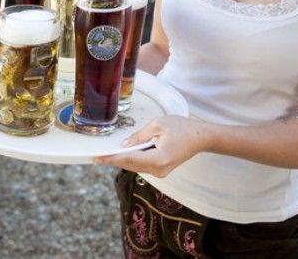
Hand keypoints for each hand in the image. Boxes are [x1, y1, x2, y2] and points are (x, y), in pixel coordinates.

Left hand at [93, 116, 210, 177]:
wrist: (201, 138)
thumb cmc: (182, 128)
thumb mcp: (158, 125)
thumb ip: (139, 136)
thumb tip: (124, 145)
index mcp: (158, 159)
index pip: (129, 159)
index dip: (111, 158)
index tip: (97, 158)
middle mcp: (158, 170)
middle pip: (131, 165)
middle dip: (114, 160)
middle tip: (96, 156)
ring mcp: (160, 172)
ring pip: (135, 166)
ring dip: (122, 160)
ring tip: (105, 155)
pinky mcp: (161, 170)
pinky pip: (142, 165)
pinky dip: (132, 160)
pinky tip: (122, 154)